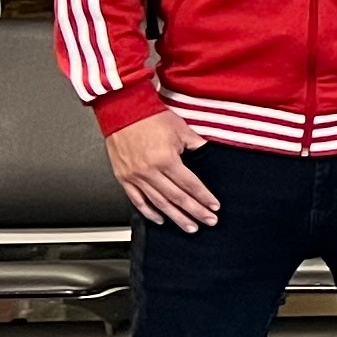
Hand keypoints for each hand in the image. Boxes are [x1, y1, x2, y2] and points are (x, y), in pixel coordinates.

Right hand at [103, 110, 217, 230]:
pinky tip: (160, 219)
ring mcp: (135, 176)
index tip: (214, 207)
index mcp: (166, 159)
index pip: (190, 184)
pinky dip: (149, 212)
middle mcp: (149, 171)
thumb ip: (196, 145)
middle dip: (195, 211)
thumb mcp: (181, 129)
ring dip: (175, 217)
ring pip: (159, 203)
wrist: (122, 110)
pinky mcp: (123, 177)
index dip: (204, 197)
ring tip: (189, 226)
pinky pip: (137, 200)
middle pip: (177, 198)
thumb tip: (208, 155)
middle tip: (208, 222)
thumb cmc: (150, 117)